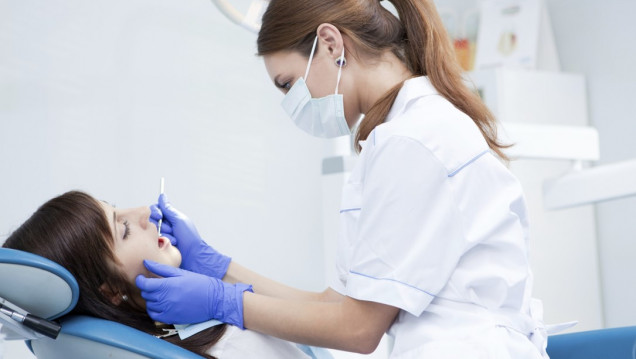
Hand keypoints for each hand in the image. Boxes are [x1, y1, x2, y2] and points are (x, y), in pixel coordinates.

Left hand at [136, 260, 252, 326]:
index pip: (144, 284)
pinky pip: (154, 315)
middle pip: (146, 294)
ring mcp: (167, 310)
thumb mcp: (181, 273)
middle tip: (155, 284)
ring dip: (151, 299)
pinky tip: (162, 304)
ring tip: (161, 293)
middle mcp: (165, 299)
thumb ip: (161, 269)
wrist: (214, 299)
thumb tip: (146, 262)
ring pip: (149, 305)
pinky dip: (155, 310)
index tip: (142, 278)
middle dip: (148, 288)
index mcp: (167, 285)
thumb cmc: (199, 283)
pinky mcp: (171, 318)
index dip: (140, 280)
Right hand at [150, 194, 230, 278]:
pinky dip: (163, 241)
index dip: (155, 212)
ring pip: (152, 230)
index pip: (155, 209)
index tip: (160, 216)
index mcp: (170, 218)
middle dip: (162, 225)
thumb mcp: (179, 220)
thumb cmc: (189, 237)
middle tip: (172, 229)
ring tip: (174, 239)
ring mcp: (160, 236)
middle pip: (151, 219)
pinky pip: (153, 240)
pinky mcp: (158, 246)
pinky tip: (170, 244)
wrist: (192, 255)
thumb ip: (168, 209)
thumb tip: (162, 196)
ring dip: (165, 234)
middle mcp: (164, 226)